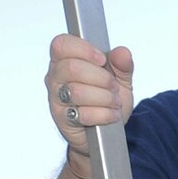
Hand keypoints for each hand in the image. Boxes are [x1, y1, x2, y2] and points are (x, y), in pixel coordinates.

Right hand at [46, 34, 134, 159]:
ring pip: (78, 91)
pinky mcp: (62, 119)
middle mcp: (55, 77)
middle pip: (72, 68)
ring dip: (104, 97)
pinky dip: (104, 114)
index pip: (61, 44)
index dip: (83, 49)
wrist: (106, 134)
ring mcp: (56, 98)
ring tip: (114, 102)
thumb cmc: (107, 101)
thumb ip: (122, 65)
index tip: (102, 59)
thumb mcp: (120, 80)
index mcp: (65, 60)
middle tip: (113, 87)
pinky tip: (112, 115)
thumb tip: (122, 53)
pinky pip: (83, 114)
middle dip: (101, 78)